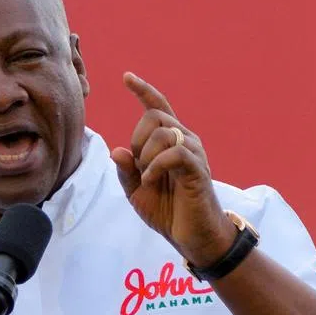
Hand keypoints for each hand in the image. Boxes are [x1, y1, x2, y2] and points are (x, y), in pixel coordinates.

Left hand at [110, 72, 236, 267]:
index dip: (143, 91)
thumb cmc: (168, 212)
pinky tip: (153, 180)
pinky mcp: (198, 169)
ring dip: (146, 155)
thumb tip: (117, 150)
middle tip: (140, 168)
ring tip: (149, 177)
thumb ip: (126, 171)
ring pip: (164, 132)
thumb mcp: (137, 192)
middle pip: (154, 116)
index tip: (126, 77)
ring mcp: (194, 153)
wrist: (193, 237)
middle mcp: (185, 141)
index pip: (157, 108)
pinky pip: (174, 152)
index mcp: (170, 143)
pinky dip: (156, 165)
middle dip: (137, 140)